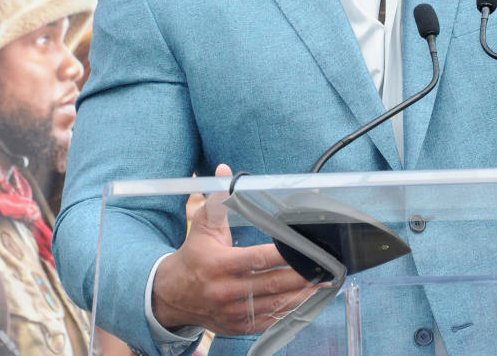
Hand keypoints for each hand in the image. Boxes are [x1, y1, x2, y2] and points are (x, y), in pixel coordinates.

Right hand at [152, 164, 324, 334]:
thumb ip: (218, 200)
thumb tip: (225, 171)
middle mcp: (227, 291)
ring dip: (302, 295)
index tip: (305, 248)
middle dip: (301, 276)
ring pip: (274, 305)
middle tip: (326, 267)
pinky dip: (289, 312)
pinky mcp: (238, 326)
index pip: (257, 259)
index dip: (283, 254)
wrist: (171, 296)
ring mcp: (233, 312)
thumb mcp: (203, 226)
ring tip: (324, 284)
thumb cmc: (194, 256)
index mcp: (220, 265)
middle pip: (272, 284)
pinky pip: (268, 321)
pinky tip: (307, 301)